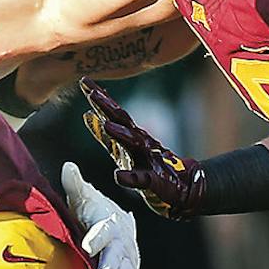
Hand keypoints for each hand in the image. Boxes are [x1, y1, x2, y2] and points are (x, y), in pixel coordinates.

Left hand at [60, 161, 139, 268]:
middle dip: (110, 268)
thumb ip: (75, 185)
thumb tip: (68, 166)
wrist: (117, 220)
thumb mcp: (84, 196)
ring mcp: (128, 258)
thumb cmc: (93, 209)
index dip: (96, 237)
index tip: (87, 246)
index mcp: (110, 222)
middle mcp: (122, 242)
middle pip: (116, 256)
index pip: (104, 230)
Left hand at [80, 79, 203, 219]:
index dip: (99, 98)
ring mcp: (148, 160)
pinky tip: (118, 176)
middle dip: (106, 105)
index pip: (113, 113)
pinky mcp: (155, 181)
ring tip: (106, 125)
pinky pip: (142, 179)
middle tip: (90, 91)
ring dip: (120, 134)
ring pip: (134, 144)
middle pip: (122, 121)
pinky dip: (130, 177)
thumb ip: (105, 136)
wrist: (183, 186)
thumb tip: (86, 115)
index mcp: (131, 136)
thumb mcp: (124, 150)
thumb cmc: (150, 167)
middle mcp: (140, 143)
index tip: (84, 82)